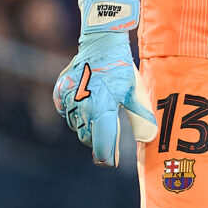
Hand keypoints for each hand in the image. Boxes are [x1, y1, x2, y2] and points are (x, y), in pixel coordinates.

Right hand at [53, 0, 157, 165]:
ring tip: (102, 118)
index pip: (101, 142)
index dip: (106, 155)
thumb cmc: (122, 69)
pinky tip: (88, 106)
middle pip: (89, 137)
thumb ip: (141, 117)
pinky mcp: (59, 93)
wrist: (100, 44)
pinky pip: (67, 113)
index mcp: (102, 107)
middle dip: (99, 142)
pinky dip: (77, 115)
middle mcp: (82, 106)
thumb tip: (148, 139)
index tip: (110, 163)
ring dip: (88, 128)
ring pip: (77, 126)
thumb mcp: (135, 92)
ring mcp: (68, 99)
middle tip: (110, 146)